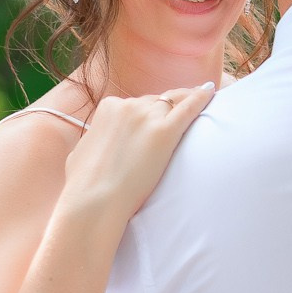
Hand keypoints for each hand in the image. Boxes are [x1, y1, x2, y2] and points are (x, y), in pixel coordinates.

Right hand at [60, 83, 215, 219]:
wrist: (94, 199)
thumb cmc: (83, 183)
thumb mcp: (81, 151)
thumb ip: (93, 140)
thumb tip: (93, 143)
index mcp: (108, 108)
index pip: (136, 104)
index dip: (147, 114)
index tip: (155, 121)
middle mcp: (128, 106)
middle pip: (156, 102)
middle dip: (166, 109)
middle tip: (180, 114)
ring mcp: (147, 117)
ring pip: (173, 102)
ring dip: (185, 102)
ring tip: (201, 98)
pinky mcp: (165, 132)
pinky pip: (188, 108)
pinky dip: (200, 98)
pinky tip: (210, 93)